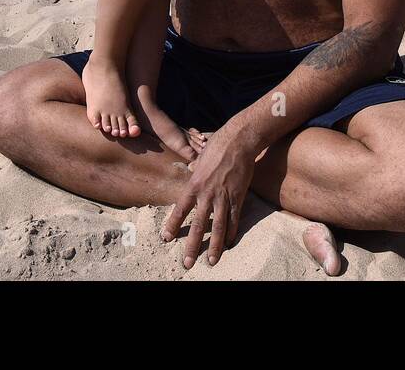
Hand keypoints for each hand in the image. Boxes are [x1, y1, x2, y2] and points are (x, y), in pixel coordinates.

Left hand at [161, 129, 256, 267]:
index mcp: (194, 184)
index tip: (166, 238)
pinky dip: (232, 232)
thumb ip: (195, 169)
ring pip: (218, 227)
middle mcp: (206, 194)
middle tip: (187, 263)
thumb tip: (191, 169)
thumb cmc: (217, 145)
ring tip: (211, 261)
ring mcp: (223, 197)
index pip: (180, 209)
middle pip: (198, 225)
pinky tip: (230, 243)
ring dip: (215, 246)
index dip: (173, 225)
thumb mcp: (200, 158)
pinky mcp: (238, 197)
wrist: (238, 141)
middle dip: (192, 246)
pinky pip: (234, 219)